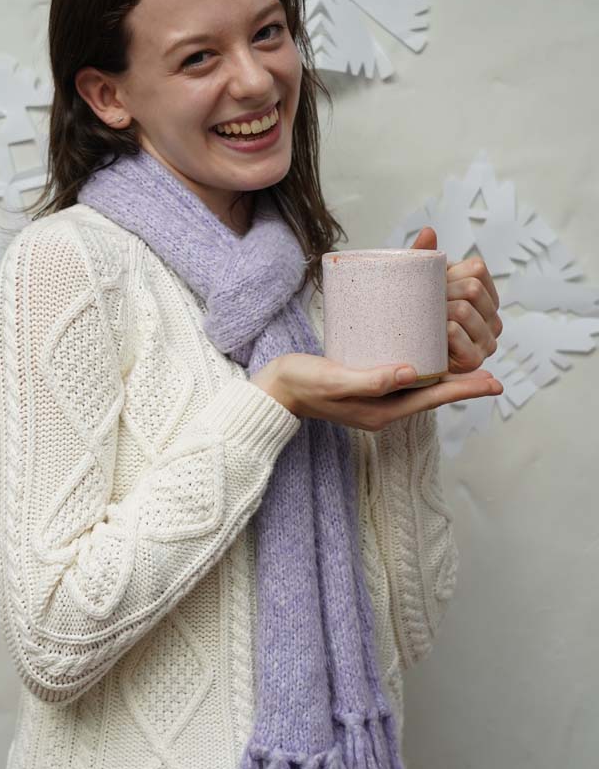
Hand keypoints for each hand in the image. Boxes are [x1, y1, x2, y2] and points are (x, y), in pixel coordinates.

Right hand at [251, 354, 502, 431]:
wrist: (275, 390)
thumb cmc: (301, 384)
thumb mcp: (335, 379)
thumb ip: (370, 379)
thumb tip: (409, 372)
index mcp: (381, 411)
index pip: (432, 398)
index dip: (464, 390)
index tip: (492, 382)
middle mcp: (384, 409)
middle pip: (432, 395)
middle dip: (463, 385)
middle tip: (493, 375)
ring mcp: (375, 401)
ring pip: (420, 388)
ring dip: (446, 378)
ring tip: (470, 365)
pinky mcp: (367, 388)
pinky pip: (404, 381)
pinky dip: (423, 370)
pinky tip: (428, 356)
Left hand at [410, 228, 502, 372]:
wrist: (403, 360)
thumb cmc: (414, 319)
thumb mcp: (419, 287)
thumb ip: (424, 259)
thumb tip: (429, 231)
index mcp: (486, 297)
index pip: (477, 269)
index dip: (450, 273)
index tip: (433, 285)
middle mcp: (493, 320)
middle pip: (471, 288)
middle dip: (442, 293)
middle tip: (423, 306)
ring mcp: (487, 342)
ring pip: (463, 309)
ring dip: (437, 312)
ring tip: (424, 321)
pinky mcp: (474, 360)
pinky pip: (455, 332)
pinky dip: (438, 331)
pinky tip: (430, 337)